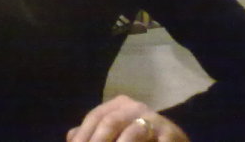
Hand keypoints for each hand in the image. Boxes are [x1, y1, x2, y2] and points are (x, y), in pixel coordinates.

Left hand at [66, 95, 188, 141]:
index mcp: (119, 105)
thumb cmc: (140, 140)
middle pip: (110, 122)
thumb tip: (71, 137)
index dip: (83, 136)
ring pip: (132, 134)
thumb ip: (93, 135)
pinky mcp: (173, 134)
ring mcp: (155, 120)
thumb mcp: (116, 134)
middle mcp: (136, 107)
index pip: (95, 117)